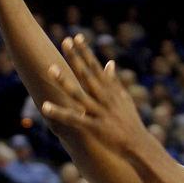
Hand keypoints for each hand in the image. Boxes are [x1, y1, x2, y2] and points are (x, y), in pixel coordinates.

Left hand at [42, 35, 147, 155]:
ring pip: (79, 95)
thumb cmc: (130, 122)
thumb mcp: (124, 98)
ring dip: (65, 81)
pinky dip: (59, 113)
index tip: (77, 37)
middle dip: (76, 58)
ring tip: (51, 68)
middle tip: (65, 41)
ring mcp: (99, 113)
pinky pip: (74, 119)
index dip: (86, 52)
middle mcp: (105, 99)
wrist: (138, 145)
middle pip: (88, 75)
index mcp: (111, 91)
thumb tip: (110, 62)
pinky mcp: (94, 128)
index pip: (96, 67)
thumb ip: (114, 81)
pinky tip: (45, 107)